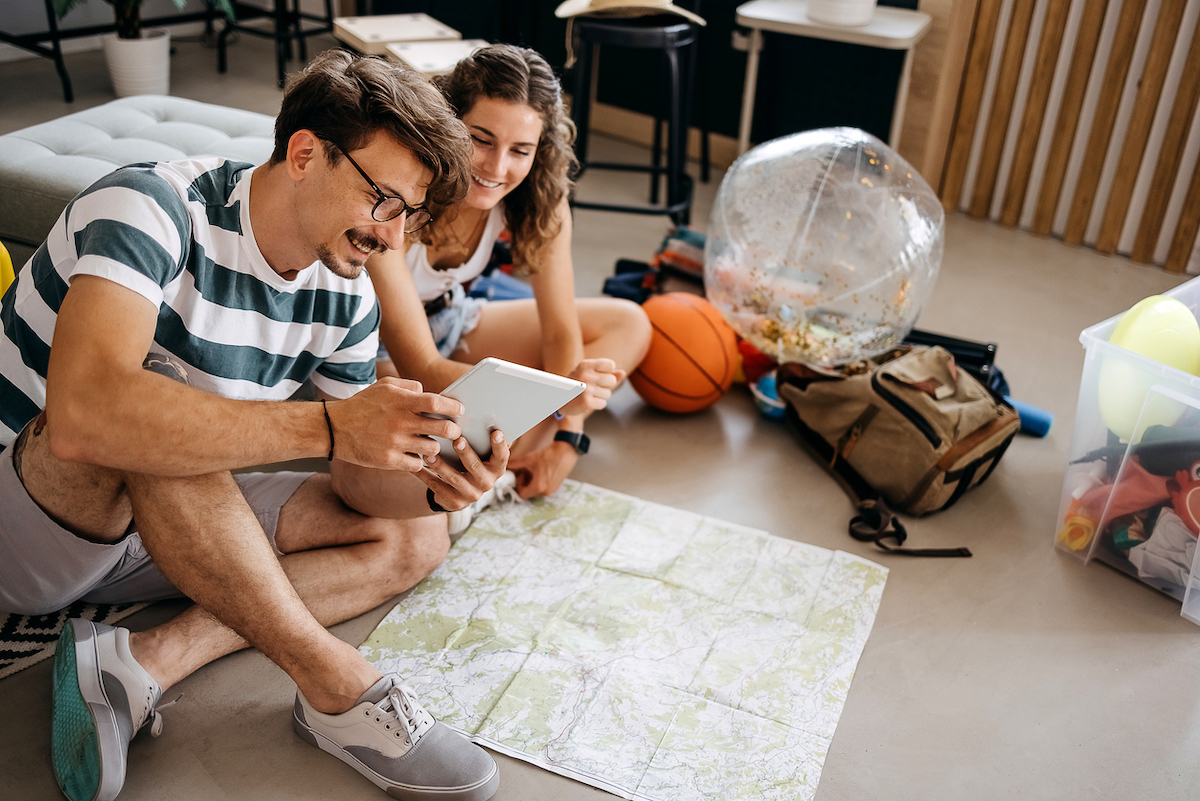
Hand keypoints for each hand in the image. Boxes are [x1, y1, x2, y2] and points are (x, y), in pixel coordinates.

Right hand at [326, 377, 463, 470]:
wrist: (334, 428)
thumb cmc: (363, 405)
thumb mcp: (384, 386)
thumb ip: (409, 386)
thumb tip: (429, 393)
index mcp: (401, 402)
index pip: (437, 403)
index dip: (453, 408)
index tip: (459, 411)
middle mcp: (401, 422)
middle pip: (443, 429)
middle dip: (454, 431)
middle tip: (453, 431)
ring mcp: (395, 443)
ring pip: (433, 449)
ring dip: (434, 447)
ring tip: (429, 444)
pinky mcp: (389, 460)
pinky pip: (417, 464)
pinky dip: (419, 461)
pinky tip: (414, 456)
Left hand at [415, 429, 510, 511]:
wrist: (459, 493)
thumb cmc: (470, 464)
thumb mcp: (481, 456)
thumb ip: (482, 441)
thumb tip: (486, 416)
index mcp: (496, 468)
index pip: (502, 457)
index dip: (500, 446)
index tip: (496, 433)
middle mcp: (486, 482)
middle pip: (476, 467)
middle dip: (466, 453)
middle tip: (457, 440)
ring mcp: (470, 494)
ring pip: (454, 478)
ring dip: (441, 466)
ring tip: (429, 455)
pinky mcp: (454, 502)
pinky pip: (438, 487)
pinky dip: (426, 476)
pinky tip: (416, 467)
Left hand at [508, 440, 576, 499]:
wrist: (566, 450)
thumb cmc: (549, 455)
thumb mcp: (529, 459)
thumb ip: (515, 464)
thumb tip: (506, 466)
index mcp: (539, 487)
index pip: (522, 494)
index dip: (519, 483)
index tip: (522, 472)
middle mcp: (546, 491)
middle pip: (529, 492)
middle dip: (525, 482)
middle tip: (527, 469)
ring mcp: (552, 489)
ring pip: (536, 490)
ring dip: (532, 481)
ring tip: (535, 469)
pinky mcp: (556, 486)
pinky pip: (544, 488)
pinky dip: (540, 481)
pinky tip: (542, 469)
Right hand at [559, 358, 625, 417]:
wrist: (559, 400)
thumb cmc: (578, 384)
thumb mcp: (589, 374)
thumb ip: (607, 373)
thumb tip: (623, 373)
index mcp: (586, 364)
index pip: (611, 365)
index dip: (607, 372)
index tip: (596, 376)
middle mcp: (585, 375)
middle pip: (611, 381)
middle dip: (605, 386)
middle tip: (591, 387)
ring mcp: (586, 389)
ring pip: (608, 394)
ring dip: (600, 396)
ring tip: (587, 394)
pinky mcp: (586, 402)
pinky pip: (603, 403)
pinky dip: (597, 404)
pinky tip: (586, 402)